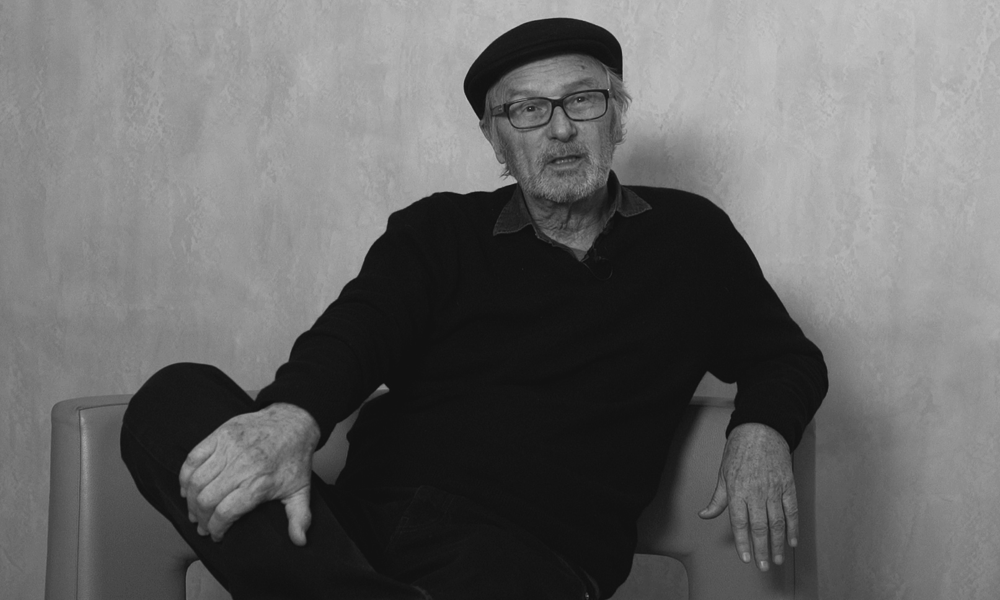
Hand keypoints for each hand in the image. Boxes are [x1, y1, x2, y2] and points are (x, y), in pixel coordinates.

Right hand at [179, 403, 320, 544]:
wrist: (293, 421)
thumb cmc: (295, 457)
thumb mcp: (301, 489)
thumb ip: (300, 517)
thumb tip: (300, 541)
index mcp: (260, 482)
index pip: (225, 512)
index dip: (216, 528)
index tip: (216, 535)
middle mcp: (242, 465)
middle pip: (206, 499)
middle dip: (200, 518)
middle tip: (202, 526)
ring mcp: (229, 447)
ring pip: (196, 481)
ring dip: (189, 501)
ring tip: (194, 511)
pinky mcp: (221, 434)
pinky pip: (192, 458)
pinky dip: (184, 476)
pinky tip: (186, 489)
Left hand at [698, 423, 796, 570]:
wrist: (761, 430)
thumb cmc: (738, 451)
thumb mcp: (722, 474)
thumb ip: (717, 499)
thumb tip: (703, 515)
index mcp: (737, 490)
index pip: (739, 523)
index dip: (742, 543)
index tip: (745, 559)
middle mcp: (756, 492)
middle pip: (759, 527)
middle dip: (762, 549)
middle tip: (764, 567)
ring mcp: (774, 489)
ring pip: (777, 522)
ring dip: (779, 543)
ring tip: (778, 559)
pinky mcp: (788, 485)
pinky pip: (792, 510)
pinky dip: (793, 527)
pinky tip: (792, 541)